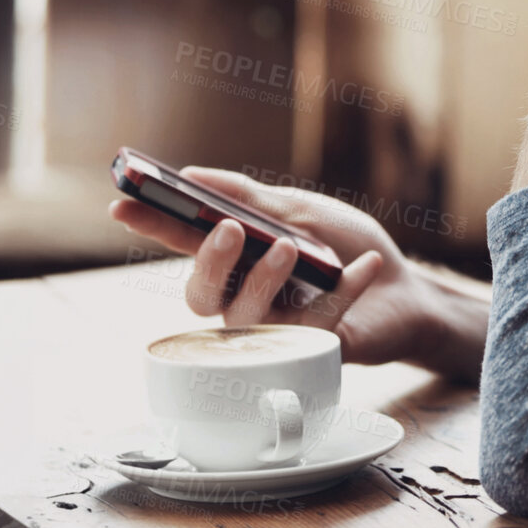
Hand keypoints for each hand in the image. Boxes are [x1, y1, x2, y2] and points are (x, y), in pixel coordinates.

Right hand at [110, 167, 477, 374]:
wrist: (406, 288)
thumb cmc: (346, 247)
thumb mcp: (299, 208)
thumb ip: (249, 196)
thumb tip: (192, 175)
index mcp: (236, 257)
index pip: (183, 242)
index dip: (151, 224)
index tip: (121, 201)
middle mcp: (244, 296)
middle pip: (200, 295)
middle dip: (209, 261)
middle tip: (229, 230)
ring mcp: (274, 329)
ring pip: (243, 318)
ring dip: (265, 277)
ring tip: (293, 248)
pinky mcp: (310, 352)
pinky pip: (308, 327)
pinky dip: (339, 290)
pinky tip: (362, 267)